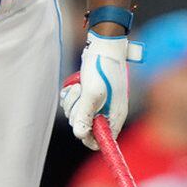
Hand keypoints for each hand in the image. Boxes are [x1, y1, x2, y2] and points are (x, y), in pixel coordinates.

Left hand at [60, 32, 140, 149]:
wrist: (103, 46)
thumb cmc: (102, 68)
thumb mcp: (93, 93)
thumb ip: (85, 115)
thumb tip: (79, 135)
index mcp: (115, 116)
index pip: (103, 140)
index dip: (90, 138)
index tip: (80, 128)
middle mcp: (108, 112)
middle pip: (86, 127)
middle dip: (78, 113)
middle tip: (80, 96)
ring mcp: (98, 103)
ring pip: (77, 115)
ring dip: (73, 102)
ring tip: (79, 87)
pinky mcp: (89, 95)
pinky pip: (74, 104)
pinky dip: (71, 96)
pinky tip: (76, 85)